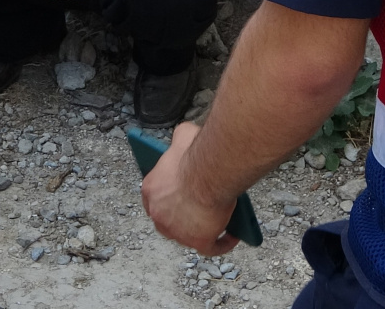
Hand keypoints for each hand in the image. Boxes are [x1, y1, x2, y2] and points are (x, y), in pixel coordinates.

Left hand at [141, 123, 239, 255]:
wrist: (209, 172)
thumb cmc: (195, 155)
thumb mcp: (183, 135)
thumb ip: (179, 139)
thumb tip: (183, 137)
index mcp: (151, 190)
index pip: (155, 199)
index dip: (169, 200)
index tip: (181, 197)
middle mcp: (158, 214)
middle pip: (170, 220)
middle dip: (185, 217)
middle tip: (203, 209)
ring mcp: (177, 231)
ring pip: (189, 235)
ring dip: (203, 230)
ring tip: (221, 221)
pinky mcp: (198, 242)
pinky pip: (211, 248)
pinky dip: (222, 243)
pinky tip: (233, 235)